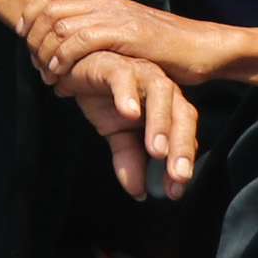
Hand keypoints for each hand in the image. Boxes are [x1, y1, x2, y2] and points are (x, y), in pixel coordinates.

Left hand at [21, 0, 218, 92]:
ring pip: (62, 24)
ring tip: (47, 74)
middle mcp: (107, 2)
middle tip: (33, 62)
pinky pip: (83, 40)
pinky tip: (62, 75)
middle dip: (33, 36)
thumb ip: (100, 32)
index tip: (23, 36)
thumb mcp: (126, 33)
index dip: (30, 13)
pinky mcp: (128, 33)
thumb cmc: (165, 48)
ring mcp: (117, 16)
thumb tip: (70, 44)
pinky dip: (65, 57)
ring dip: (46, 51)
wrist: (202, 47)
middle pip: (50, 7)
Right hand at [62, 50, 198, 197]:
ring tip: (155, 150)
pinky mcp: (114, 64)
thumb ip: (130, 159)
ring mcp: (140, 72)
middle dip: (182, 144)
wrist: (72, 69)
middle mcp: (160, 87)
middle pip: (182, 112)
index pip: (184, 133)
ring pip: (161, 91)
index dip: (182, 161)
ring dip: (160, 121)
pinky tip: (128, 114)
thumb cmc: (103, 96)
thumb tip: (139, 193)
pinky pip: (124, 77)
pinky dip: (128, 94)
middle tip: (177, 175)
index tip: (175, 190)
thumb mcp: (117, 134)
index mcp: (167, 105)